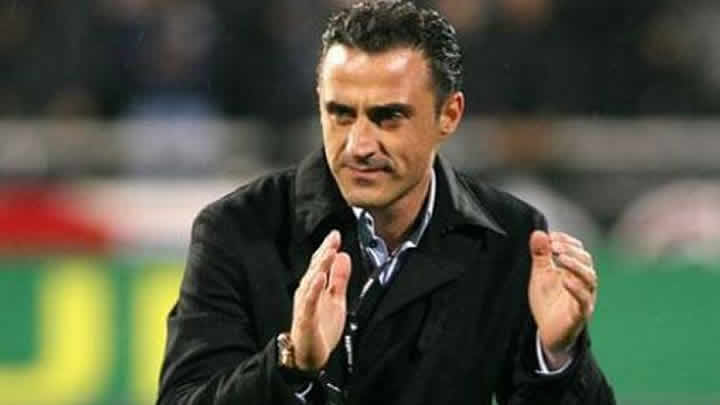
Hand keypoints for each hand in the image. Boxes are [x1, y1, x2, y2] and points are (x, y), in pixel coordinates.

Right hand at [290, 230, 351, 370]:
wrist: (308, 355)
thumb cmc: (320, 327)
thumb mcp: (336, 299)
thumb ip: (339, 278)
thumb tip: (343, 255)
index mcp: (315, 287)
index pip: (321, 264)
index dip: (328, 248)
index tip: (336, 234)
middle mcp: (307, 292)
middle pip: (315, 268)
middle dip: (325, 251)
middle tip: (333, 236)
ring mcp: (305, 304)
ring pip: (311, 280)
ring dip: (320, 265)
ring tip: (329, 251)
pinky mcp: (305, 318)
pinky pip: (309, 301)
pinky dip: (314, 288)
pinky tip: (320, 278)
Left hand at [528, 231, 597, 367]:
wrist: (548, 332)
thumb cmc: (548, 301)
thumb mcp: (540, 275)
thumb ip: (540, 255)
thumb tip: (538, 233)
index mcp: (575, 271)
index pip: (578, 250)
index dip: (567, 241)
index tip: (552, 236)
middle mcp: (583, 283)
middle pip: (586, 261)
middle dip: (571, 250)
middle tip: (554, 246)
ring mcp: (584, 298)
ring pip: (590, 278)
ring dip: (575, 265)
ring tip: (560, 258)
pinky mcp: (579, 315)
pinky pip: (584, 301)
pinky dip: (576, 289)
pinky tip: (564, 280)